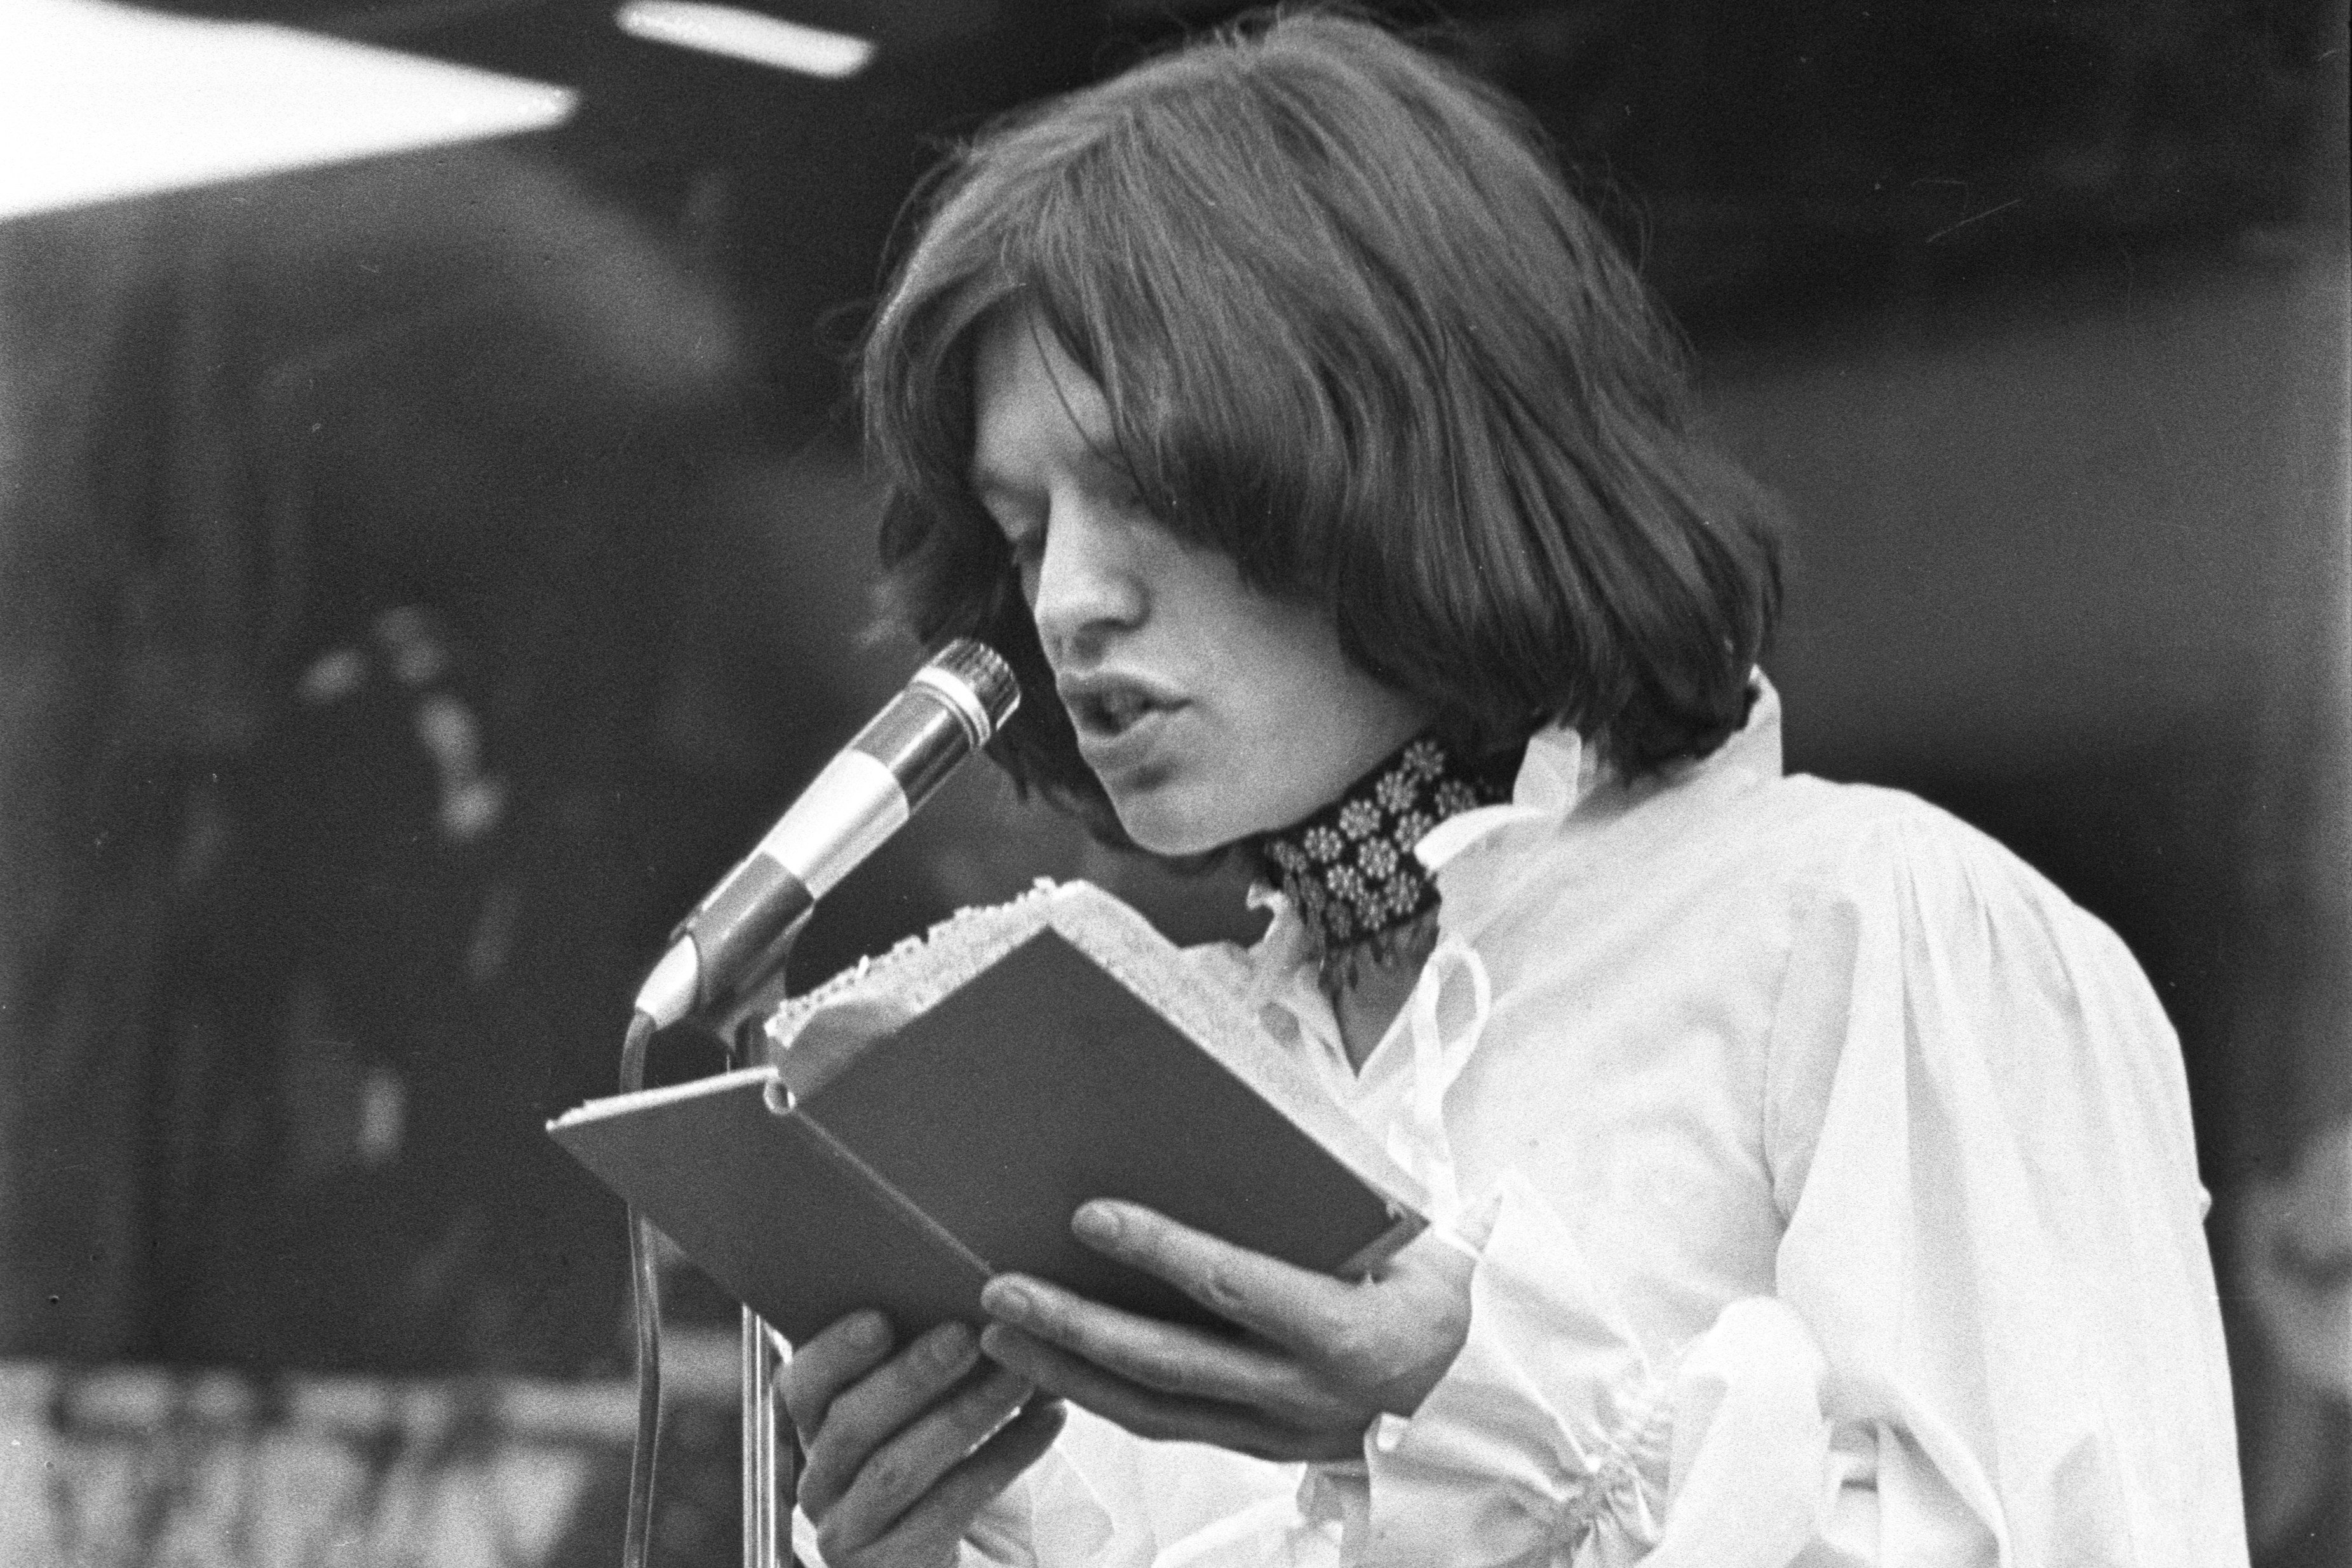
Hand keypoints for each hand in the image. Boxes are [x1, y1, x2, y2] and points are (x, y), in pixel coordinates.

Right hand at [784, 1311, 1065, 1567]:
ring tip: (1021, 1375)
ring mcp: (849, 1532)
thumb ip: (933, 1357)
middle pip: (848, 1425)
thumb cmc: (949, 1466)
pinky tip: (1048, 1421)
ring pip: (896, 1469)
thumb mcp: (930, 1410)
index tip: (880, 1318)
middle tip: (966, 1336)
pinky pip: (947, 1509)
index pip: (797, 1388)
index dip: (832, 1352)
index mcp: (816, 1432)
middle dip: (909, 1376)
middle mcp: (820, 1483)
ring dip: (964, 1414)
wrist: (974, 1559)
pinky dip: (1003, 1458)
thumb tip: (978, 1288)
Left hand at [978, 1201, 1471, 1462]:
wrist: (1492, 1402)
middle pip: (1169, 1365)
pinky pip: (1170, 1429)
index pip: (1234, 1287)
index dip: (1159, 1251)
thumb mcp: (1408, 1240)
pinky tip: (1054, 1372)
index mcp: (1346, 1330)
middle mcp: (1304, 1394)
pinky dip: (1105, 1400)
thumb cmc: (1447, 1298)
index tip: (1091, 1217)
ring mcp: (1280, 1435)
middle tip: (1002, 1291)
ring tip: (999, 1334)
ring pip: (1154, 1412)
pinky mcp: (1263, 1452)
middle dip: (1076, 1329)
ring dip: (1067, 1374)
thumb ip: (1333, 1195)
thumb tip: (1258, 1114)